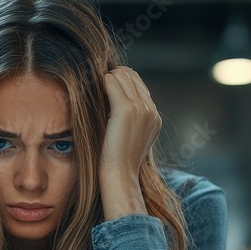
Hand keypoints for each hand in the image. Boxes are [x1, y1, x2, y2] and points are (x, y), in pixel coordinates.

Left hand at [100, 66, 161, 180]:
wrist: (120, 174)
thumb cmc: (118, 159)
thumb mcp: (130, 135)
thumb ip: (130, 118)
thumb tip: (113, 98)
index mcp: (154, 116)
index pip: (139, 84)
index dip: (121, 80)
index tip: (105, 84)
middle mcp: (151, 110)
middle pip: (132, 76)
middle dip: (114, 75)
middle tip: (98, 83)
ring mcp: (141, 109)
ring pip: (123, 75)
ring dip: (108, 78)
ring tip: (96, 86)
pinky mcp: (127, 110)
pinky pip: (113, 84)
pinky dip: (103, 82)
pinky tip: (96, 88)